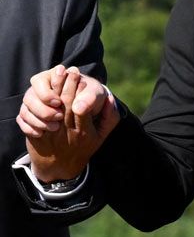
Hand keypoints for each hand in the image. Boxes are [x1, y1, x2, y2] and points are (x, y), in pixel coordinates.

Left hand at [16, 65, 117, 182]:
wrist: (60, 167)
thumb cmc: (84, 147)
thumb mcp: (102, 136)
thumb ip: (111, 118)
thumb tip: (112, 101)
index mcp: (84, 131)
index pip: (80, 107)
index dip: (79, 89)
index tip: (79, 74)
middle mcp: (68, 132)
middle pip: (66, 104)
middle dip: (67, 84)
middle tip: (68, 69)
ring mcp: (52, 134)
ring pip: (52, 108)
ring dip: (54, 89)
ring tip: (57, 73)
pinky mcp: (39, 135)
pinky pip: (38, 117)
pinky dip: (40, 102)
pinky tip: (45, 90)